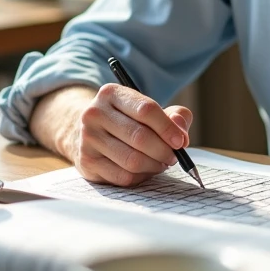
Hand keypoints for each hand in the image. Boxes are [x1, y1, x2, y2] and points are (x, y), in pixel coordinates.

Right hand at [74, 83, 192, 186]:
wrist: (91, 133)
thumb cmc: (128, 120)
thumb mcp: (149, 110)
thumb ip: (174, 116)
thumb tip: (181, 133)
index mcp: (111, 94)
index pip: (146, 110)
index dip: (168, 128)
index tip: (181, 142)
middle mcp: (95, 113)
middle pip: (139, 137)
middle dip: (163, 150)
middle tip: (174, 157)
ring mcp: (88, 139)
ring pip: (132, 160)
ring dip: (154, 165)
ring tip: (161, 163)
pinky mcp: (87, 162)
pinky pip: (123, 176)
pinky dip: (141, 177)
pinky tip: (145, 170)